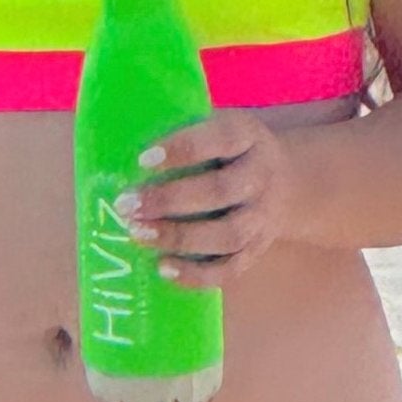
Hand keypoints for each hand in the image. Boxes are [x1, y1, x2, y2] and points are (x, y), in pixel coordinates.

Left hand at [116, 111, 303, 284]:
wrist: (287, 181)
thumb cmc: (227, 151)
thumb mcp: (216, 126)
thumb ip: (180, 131)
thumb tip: (113, 142)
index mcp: (248, 136)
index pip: (220, 139)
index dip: (182, 150)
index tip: (142, 160)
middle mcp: (261, 176)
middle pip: (219, 191)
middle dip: (169, 200)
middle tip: (126, 204)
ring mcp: (263, 217)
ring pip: (227, 234)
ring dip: (180, 237)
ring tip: (137, 234)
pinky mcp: (257, 249)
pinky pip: (231, 268)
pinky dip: (197, 274)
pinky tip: (164, 268)